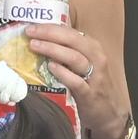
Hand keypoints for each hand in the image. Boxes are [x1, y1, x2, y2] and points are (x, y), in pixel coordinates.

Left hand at [23, 22, 127, 138]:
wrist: (107, 112)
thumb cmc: (90, 85)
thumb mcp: (82, 64)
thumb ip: (66, 51)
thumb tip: (40, 39)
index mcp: (92, 48)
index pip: (70, 32)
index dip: (50, 28)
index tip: (32, 27)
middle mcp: (96, 58)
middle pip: (72, 40)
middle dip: (49, 34)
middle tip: (30, 33)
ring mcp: (94, 76)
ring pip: (74, 58)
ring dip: (53, 50)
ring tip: (35, 46)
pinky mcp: (90, 93)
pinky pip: (76, 81)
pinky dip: (63, 73)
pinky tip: (50, 67)